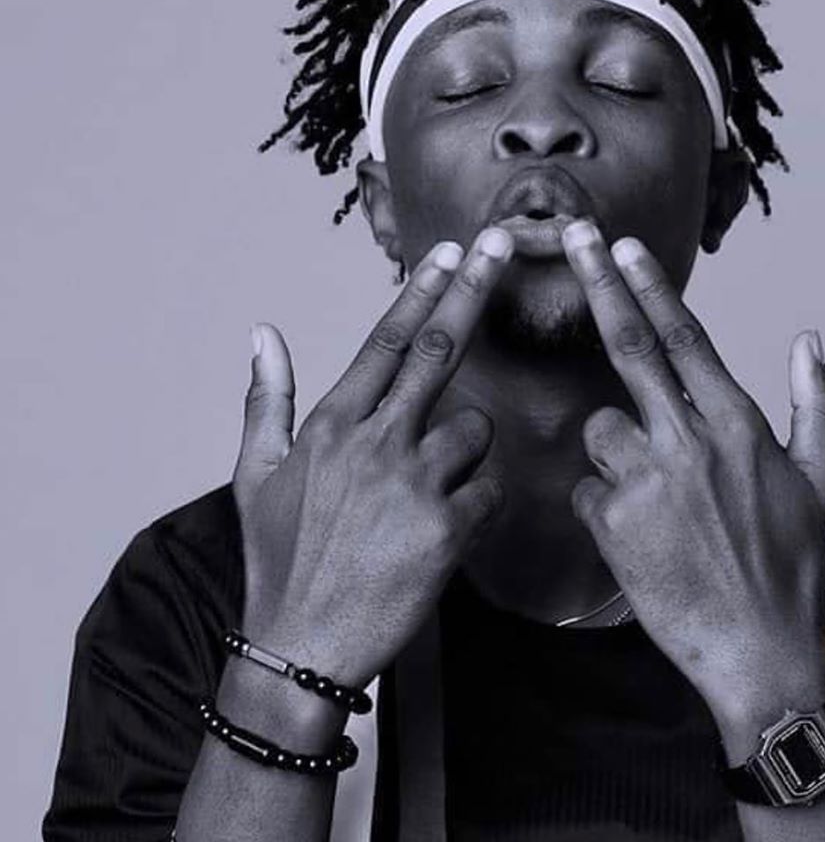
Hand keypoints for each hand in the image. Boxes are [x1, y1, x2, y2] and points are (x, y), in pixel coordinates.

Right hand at [230, 228, 513, 689]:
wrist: (300, 646)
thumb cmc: (279, 557)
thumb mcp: (256, 475)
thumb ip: (267, 398)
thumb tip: (263, 331)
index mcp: (332, 425)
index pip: (387, 341)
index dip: (422, 290)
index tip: (449, 250)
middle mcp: (375, 442)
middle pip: (439, 351)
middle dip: (473, 289)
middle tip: (502, 242)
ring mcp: (414, 484)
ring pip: (476, 429)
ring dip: (467, 447)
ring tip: (427, 493)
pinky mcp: (448, 528)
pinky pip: (490, 488)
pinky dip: (479, 497)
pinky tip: (445, 526)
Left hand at [561, 223, 824, 737]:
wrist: (764, 655)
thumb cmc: (793, 566)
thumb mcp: (820, 481)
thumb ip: (816, 405)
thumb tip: (811, 341)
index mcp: (738, 426)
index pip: (685, 339)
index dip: (650, 287)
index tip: (623, 245)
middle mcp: (692, 442)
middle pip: (632, 348)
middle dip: (600, 285)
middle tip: (573, 236)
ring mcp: (651, 482)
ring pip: (601, 430)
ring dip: (615, 452)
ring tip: (656, 501)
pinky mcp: (616, 524)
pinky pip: (588, 491)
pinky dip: (606, 506)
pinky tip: (641, 538)